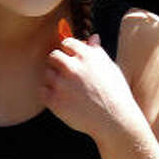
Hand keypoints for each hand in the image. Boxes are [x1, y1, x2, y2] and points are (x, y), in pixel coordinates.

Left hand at [42, 33, 154, 157]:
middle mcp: (71, 67)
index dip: (69, 51)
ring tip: (70, 92)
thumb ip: (97, 51)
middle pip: (53, 56)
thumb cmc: (115, 94)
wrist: (115, 121)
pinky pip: (43, 91)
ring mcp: (61, 83)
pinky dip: (49, 95)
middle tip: (68, 76)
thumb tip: (93, 37)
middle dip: (58, 64)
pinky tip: (64, 101)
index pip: (67, 43)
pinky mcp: (54, 100)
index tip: (73, 60)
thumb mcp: (110, 68)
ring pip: (47, 73)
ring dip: (54, 80)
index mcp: (85, 56)